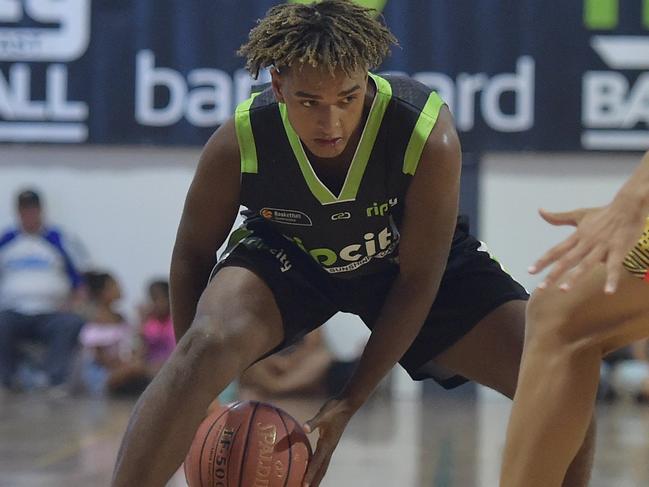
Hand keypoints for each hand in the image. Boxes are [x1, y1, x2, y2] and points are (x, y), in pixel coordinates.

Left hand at [302, 398, 354, 486]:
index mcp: (327, 443)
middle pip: (321, 470)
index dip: (310, 474)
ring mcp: (331, 446)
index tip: (303, 485)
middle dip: (314, 481)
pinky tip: (311, 468)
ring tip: (309, 486)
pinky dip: (317, 467)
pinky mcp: (330, 443)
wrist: (347, 404)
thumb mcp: (323, 413)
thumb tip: (305, 428)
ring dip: (316, 477)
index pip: (317, 463)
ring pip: (323, 466)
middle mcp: (329, 448)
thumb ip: (314, 422)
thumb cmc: (334, 408)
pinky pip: (322, 459)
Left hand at [530, 204, 644, 292]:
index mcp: (576, 236)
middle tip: (541, 287)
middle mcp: (586, 242)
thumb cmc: (602, 213)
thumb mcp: (578, 214)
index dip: (542, 261)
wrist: (627, 206)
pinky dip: (612, 279)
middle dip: (553, 274)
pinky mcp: (619, 250)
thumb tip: (540, 211)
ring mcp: (602, 247)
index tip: (530, 271)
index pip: (556, 250)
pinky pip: (614, 266)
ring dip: (575, 277)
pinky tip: (608, 291)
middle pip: (567, 260)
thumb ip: (558, 217)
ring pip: (586, 264)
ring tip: (563, 289)